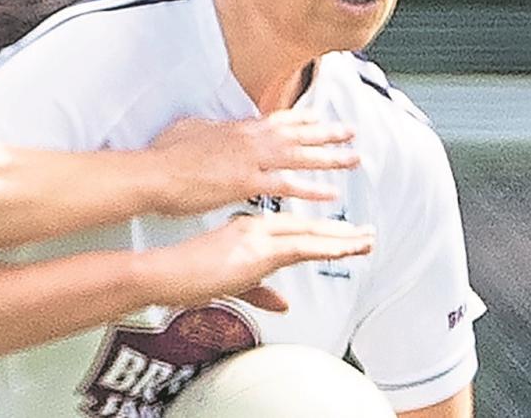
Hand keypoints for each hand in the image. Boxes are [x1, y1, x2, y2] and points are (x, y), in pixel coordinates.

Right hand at [138, 213, 374, 311]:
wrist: (163, 271)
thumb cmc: (187, 276)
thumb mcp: (231, 284)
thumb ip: (261, 291)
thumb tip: (284, 303)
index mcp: (250, 229)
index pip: (295, 229)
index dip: (323, 232)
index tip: (345, 235)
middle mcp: (258, 226)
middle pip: (308, 228)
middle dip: (340, 233)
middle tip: (367, 234)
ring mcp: (259, 235)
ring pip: (311, 234)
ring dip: (342, 238)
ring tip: (367, 240)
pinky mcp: (258, 249)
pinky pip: (303, 246)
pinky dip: (328, 246)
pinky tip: (347, 248)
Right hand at [144, 111, 358, 214]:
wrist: (156, 173)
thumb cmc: (167, 155)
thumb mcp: (188, 129)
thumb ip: (206, 126)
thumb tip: (208, 124)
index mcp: (239, 128)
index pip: (279, 120)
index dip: (302, 119)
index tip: (321, 117)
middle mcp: (251, 139)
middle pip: (298, 134)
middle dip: (327, 132)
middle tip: (350, 132)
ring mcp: (252, 160)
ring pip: (301, 156)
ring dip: (330, 157)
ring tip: (353, 159)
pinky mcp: (248, 183)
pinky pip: (288, 186)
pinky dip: (311, 189)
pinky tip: (330, 193)